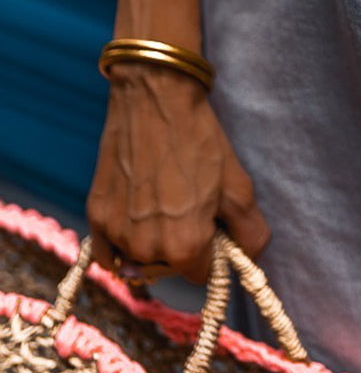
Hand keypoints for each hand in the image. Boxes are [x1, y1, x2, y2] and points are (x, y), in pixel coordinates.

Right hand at [87, 62, 269, 285]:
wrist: (155, 97)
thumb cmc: (200, 139)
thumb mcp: (238, 184)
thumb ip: (251, 232)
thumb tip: (251, 259)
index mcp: (186, 246)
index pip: (204, 275)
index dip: (212, 252)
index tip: (211, 224)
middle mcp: (147, 248)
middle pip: (171, 267)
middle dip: (182, 245)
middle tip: (187, 204)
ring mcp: (117, 234)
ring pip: (141, 257)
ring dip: (152, 240)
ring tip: (161, 197)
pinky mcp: (96, 216)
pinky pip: (109, 253)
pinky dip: (121, 244)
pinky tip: (134, 215)